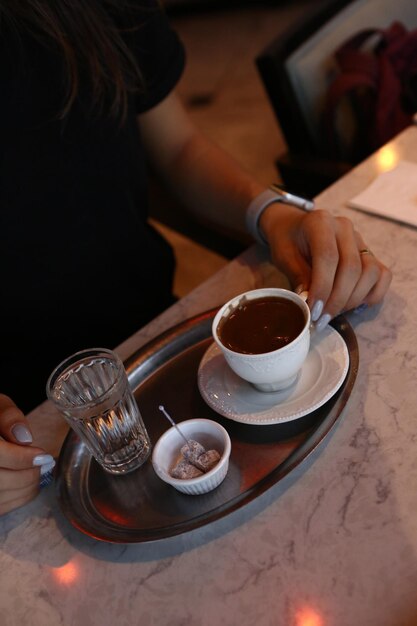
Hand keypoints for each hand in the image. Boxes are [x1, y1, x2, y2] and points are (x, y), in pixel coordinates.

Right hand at [0, 394, 54, 515]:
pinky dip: (18, 498)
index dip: (20, 458)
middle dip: (27, 475)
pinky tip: (29, 485)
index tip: (43, 455)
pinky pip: (0, 508)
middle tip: (45, 465)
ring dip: (25, 489)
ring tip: (39, 472)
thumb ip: (9, 416)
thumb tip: (25, 439)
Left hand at [260, 204, 391, 328]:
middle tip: (322, 320)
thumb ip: (299, 277)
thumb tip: (311, 304)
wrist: (294, 227)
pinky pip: (383, 275)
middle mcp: (345, 228)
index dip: (323, 287)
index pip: (329, 257)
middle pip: (352, 267)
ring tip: (333, 312)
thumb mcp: (284, 257)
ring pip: (371, 272)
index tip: (315, 311)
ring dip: (353, 299)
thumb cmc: (287, 241)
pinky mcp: (369, 253)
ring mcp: (360, 240)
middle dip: (337, 300)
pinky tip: (352, 306)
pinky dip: (372, 294)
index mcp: (321, 223)